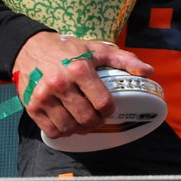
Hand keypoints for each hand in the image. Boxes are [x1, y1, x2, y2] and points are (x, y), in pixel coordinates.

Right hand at [13, 31, 153, 138]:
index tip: (109, 109)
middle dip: (96, 122)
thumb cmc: (69, 49)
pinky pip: (50, 130)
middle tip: (98, 119)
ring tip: (84, 124)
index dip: (110, 110)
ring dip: (80, 130)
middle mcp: (60, 84)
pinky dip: (62, 132)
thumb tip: (149, 71)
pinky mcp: (31, 105)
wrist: (31, 48)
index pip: (102, 102)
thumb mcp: (98, 49)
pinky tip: (67, 125)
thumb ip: (125, 60)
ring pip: (69, 127)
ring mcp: (44, 96)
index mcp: (80, 69)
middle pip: (86, 118)